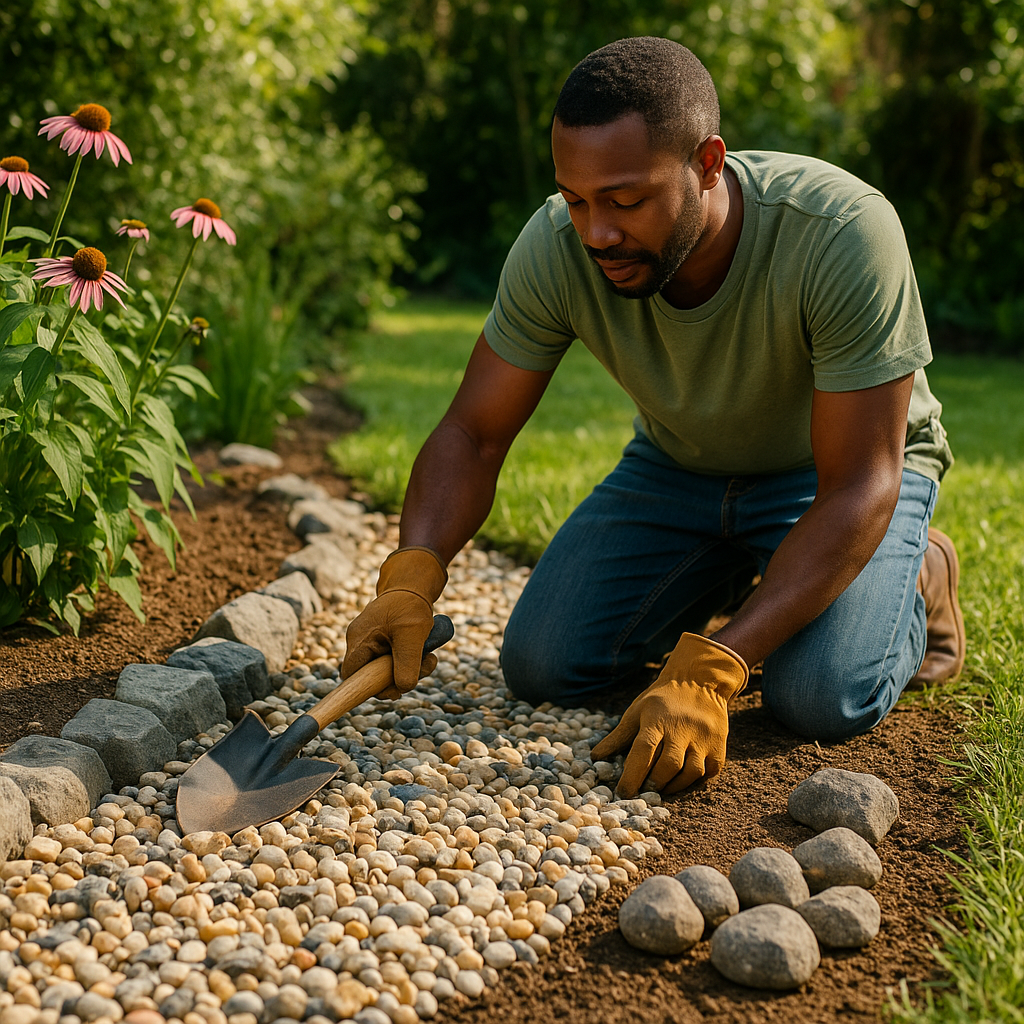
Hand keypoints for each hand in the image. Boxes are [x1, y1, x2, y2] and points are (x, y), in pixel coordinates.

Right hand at [343, 546, 446, 696]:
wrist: (414, 585)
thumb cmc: (411, 606)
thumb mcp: (413, 636)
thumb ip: (406, 664)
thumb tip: (401, 689)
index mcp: (359, 639)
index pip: (351, 676)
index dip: (366, 688)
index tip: (390, 692)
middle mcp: (360, 642)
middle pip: (371, 676)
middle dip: (398, 678)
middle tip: (423, 668)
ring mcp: (371, 642)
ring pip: (386, 670)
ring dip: (409, 669)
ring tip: (429, 657)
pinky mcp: (383, 642)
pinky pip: (393, 661)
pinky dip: (411, 661)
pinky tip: (426, 653)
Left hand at [590, 633, 747, 796]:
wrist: (700, 681)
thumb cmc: (662, 700)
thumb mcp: (637, 710)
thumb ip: (619, 735)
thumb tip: (595, 756)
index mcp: (657, 718)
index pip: (643, 750)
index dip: (633, 775)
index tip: (623, 792)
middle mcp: (682, 728)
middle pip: (669, 765)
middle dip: (654, 783)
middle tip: (644, 792)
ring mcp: (704, 737)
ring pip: (691, 772)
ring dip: (674, 786)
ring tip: (661, 789)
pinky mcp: (719, 745)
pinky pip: (709, 772)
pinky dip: (695, 782)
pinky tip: (682, 781)